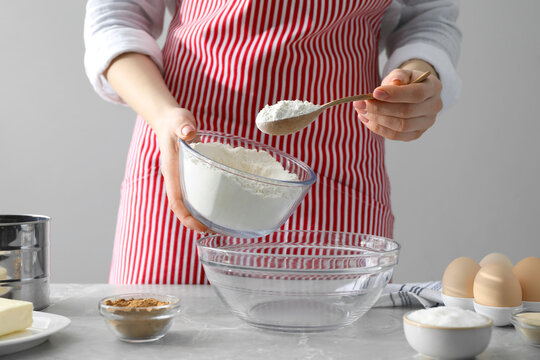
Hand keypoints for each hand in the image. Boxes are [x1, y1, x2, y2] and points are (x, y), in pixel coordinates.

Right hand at [152, 107, 209, 232]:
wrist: (169, 121)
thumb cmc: (174, 122)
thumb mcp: (179, 120)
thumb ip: (183, 125)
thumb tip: (188, 132)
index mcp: (171, 171)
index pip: (176, 201)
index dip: (187, 217)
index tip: (200, 226)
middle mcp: (175, 179)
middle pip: (182, 208)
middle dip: (195, 223)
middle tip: (214, 230)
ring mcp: (181, 179)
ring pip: (188, 204)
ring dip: (199, 216)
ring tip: (218, 225)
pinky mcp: (189, 176)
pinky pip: (195, 195)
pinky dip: (204, 204)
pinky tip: (218, 207)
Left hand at [353, 69, 442, 140]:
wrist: (413, 92)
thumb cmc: (406, 81)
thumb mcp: (402, 73)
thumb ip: (398, 76)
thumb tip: (393, 83)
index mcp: (433, 87)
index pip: (415, 94)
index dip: (394, 95)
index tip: (374, 92)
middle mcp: (434, 107)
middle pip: (406, 112)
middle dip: (380, 109)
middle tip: (360, 103)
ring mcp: (426, 123)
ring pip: (400, 126)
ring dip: (377, 120)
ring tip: (360, 111)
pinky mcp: (415, 134)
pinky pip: (395, 136)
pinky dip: (378, 128)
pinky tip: (366, 119)